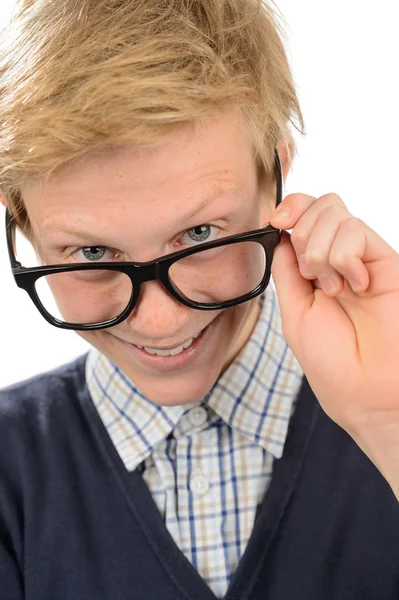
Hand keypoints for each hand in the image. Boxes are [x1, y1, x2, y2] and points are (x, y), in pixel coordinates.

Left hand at [269, 193, 398, 496]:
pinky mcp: (385, 260)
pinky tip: (355, 286)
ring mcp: (362, 258)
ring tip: (334, 288)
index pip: (303, 216)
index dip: (288, 209)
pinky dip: (344, 259)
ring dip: (321, 251)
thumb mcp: (293, 310)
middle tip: (311, 275)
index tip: (276, 221)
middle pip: (318, 205)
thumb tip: (280, 233)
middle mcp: (339, 258)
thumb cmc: (332, 361)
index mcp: (314, 269)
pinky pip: (355, 232)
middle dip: (303, 234)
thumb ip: (287, 270)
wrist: (365, 389)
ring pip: (334, 213)